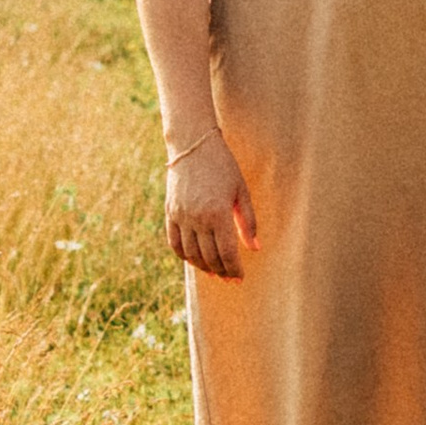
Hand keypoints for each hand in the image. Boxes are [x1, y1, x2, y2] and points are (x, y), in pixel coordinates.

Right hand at [165, 131, 258, 278]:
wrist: (193, 146)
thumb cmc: (223, 166)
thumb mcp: (241, 191)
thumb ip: (248, 221)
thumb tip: (254, 248)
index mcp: (218, 213)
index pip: (227, 253)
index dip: (234, 269)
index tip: (240, 278)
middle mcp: (197, 218)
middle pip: (209, 257)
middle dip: (221, 271)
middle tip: (229, 278)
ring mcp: (181, 216)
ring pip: (191, 254)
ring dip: (203, 267)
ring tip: (214, 271)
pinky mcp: (170, 212)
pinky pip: (174, 243)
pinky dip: (184, 256)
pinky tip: (195, 260)